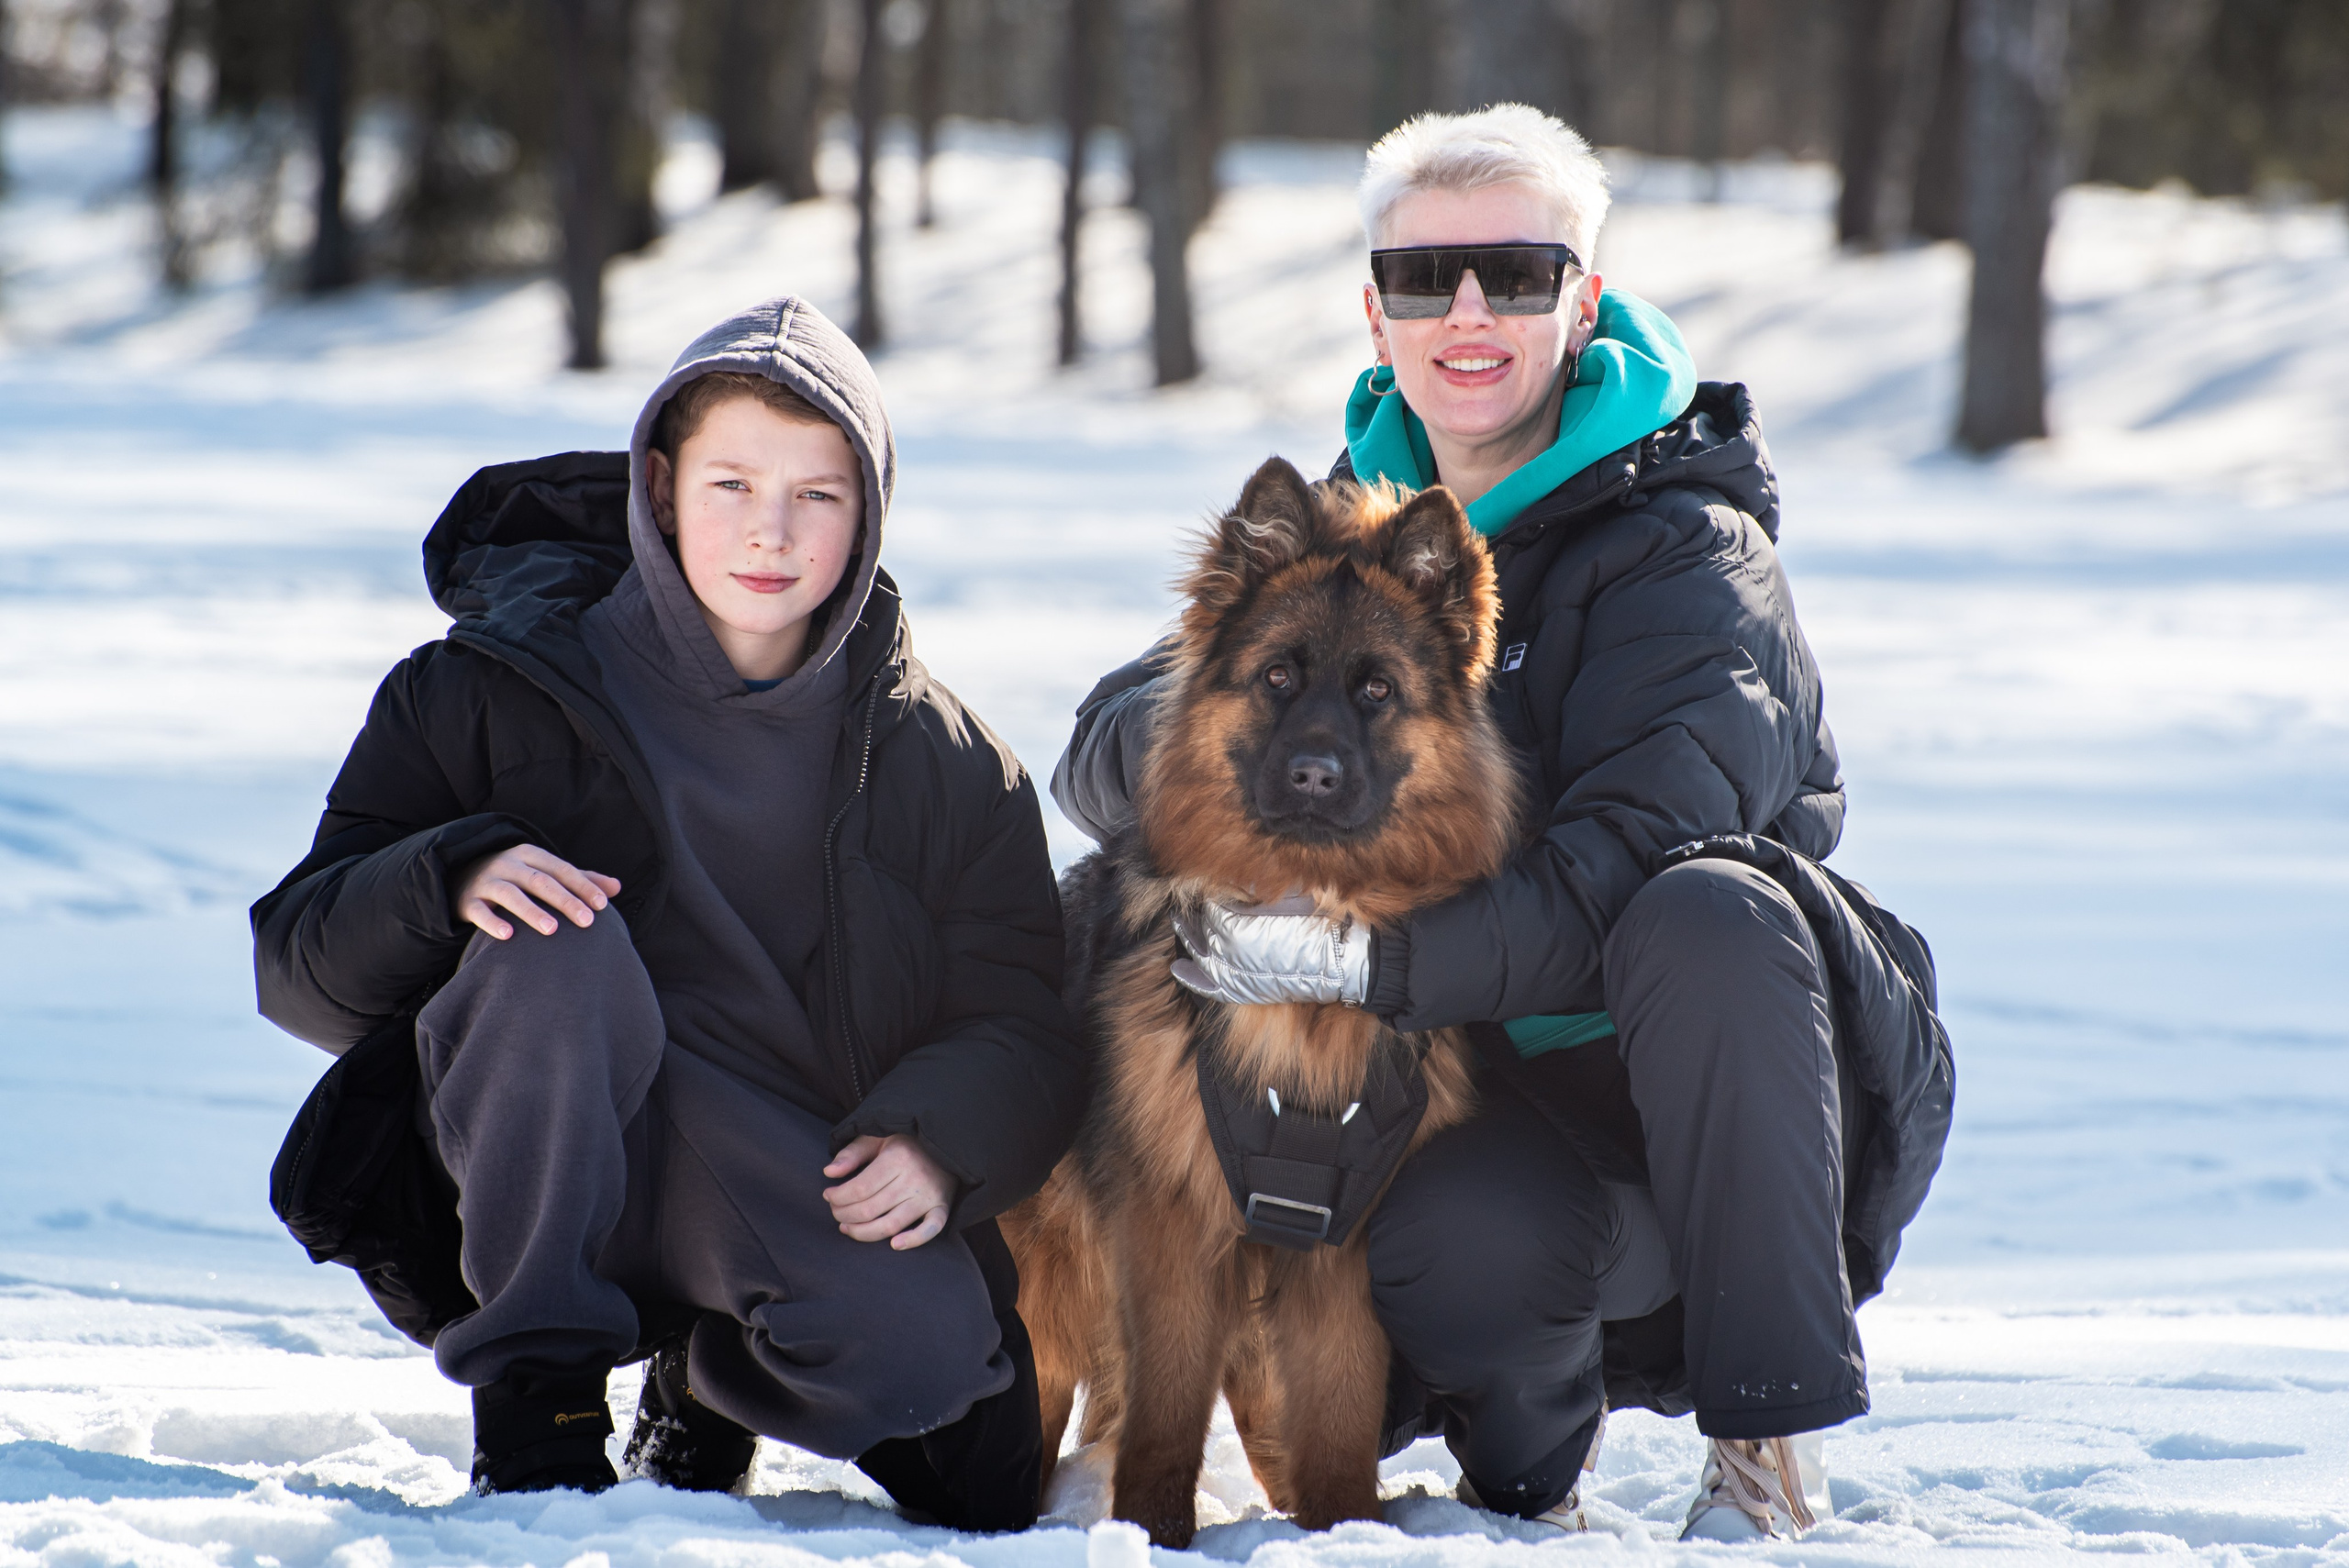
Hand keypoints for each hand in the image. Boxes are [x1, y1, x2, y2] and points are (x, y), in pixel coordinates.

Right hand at [454, 844, 621, 939]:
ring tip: (552, 930)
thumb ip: (579, 879)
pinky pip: (480, 911)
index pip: (562, 870)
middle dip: (565, 900)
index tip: (602, 905)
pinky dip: (492, 923)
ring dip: (532, 911)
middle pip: (541, 881)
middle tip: (587, 922)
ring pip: (511, 895)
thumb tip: (617, 887)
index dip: (582, 886)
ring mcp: (488, 882)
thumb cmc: (517, 877)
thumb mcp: (545, 872)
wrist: (463, 877)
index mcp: (532, 856)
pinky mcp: (469, 901)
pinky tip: (508, 936)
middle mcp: (509, 865)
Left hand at [823, 1134, 953, 1249]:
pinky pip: (930, 1230)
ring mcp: (928, 1196)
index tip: (828, 1196)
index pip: (860, 1188)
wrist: (946, 1144)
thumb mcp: (877, 1138)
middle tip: (836, 1213)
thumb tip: (829, 1172)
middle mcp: (913, 1179)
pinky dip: (913, 1240)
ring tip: (848, 1228)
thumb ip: (852, 1153)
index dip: (838, 1197)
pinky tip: (894, 1245)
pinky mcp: (941, 1208)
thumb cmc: (905, 1142)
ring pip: (891, 1225)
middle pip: (870, 1209)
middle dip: (844, 1215)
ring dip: (863, 1233)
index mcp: (896, 1158)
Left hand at [1171, 892, 1371, 1006]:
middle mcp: (1225, 950)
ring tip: (1179, 922)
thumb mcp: (1285, 894)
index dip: (1210, 894)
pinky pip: (1206, 986)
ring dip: (1188, 936)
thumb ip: (1253, 886)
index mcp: (1233, 924)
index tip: (1209, 884)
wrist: (1336, 962)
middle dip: (1195, 913)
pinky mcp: (1239, 991)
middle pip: (1200, 927)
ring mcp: (1230, 974)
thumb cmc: (1314, 924)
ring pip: (1199, 952)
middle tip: (1189, 898)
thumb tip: (1235, 877)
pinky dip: (1190, 977)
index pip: (1210, 905)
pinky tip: (1178, 968)